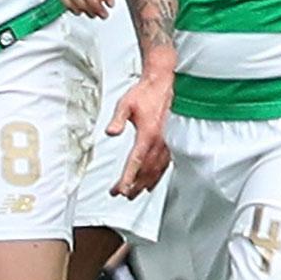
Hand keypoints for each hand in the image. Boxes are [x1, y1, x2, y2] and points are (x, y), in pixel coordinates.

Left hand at [107, 68, 171, 197]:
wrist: (163, 85)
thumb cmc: (145, 93)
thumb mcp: (125, 104)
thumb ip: (117, 120)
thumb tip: (110, 132)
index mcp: (148, 134)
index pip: (135, 162)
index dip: (127, 178)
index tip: (119, 190)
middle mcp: (159, 142)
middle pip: (145, 171)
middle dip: (133, 186)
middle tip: (121, 194)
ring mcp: (167, 144)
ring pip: (156, 171)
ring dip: (144, 184)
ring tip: (133, 194)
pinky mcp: (170, 143)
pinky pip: (164, 165)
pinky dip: (157, 177)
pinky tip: (151, 183)